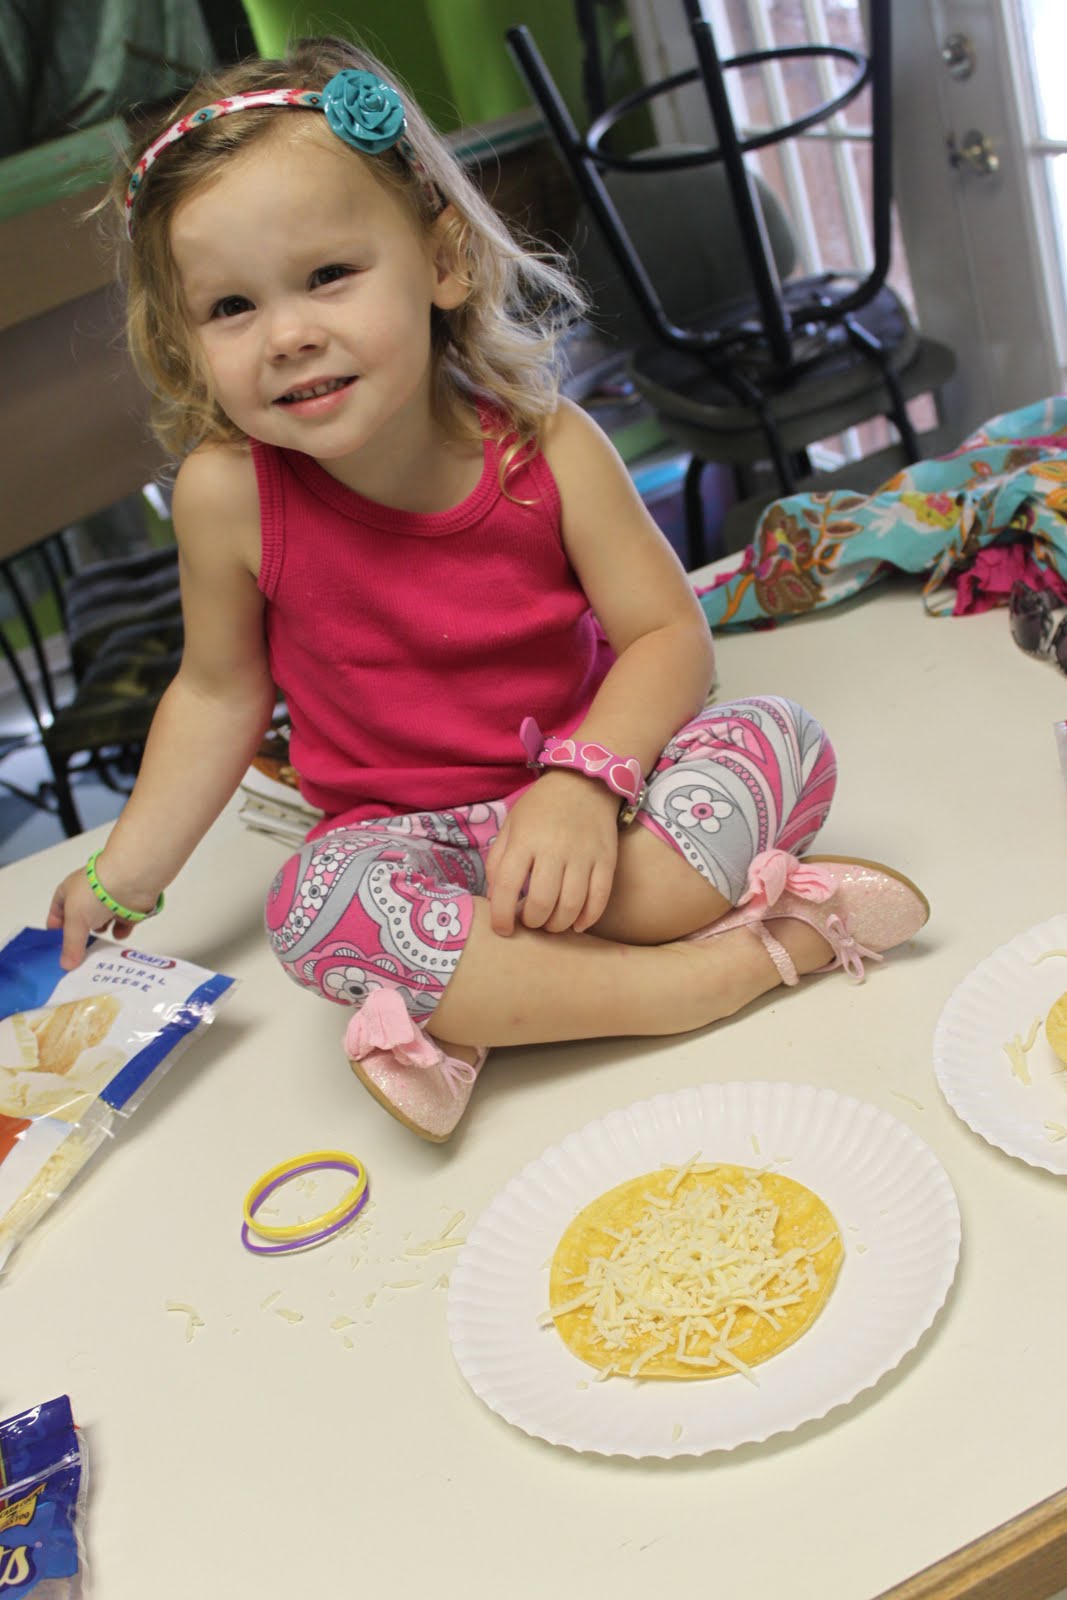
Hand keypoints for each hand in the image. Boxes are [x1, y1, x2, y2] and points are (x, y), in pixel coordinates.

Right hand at [46, 862, 157, 969]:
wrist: (131, 878)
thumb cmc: (95, 892)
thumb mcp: (75, 920)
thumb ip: (71, 944)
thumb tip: (67, 965)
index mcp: (69, 892)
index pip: (57, 913)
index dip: (55, 931)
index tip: (56, 951)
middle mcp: (89, 897)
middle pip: (81, 922)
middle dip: (80, 938)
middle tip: (77, 958)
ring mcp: (109, 902)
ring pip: (101, 924)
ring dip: (100, 936)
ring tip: (97, 950)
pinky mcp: (128, 908)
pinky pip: (122, 925)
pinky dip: (120, 931)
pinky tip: (117, 936)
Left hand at [485, 772, 619, 935]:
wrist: (584, 782)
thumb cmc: (541, 808)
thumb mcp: (510, 826)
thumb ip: (498, 862)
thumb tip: (496, 900)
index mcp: (525, 839)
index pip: (507, 886)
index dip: (501, 916)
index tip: (502, 929)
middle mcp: (554, 848)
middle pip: (542, 902)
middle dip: (532, 922)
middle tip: (529, 922)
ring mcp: (584, 854)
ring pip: (571, 905)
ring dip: (557, 925)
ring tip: (550, 923)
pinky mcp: (607, 859)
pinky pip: (600, 898)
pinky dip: (588, 918)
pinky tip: (576, 923)